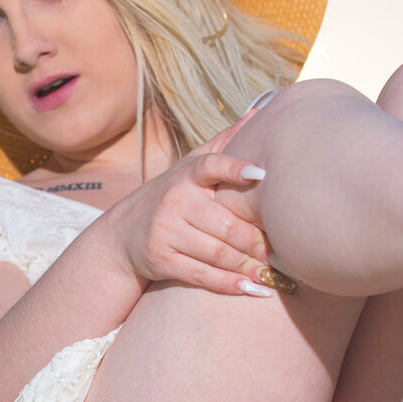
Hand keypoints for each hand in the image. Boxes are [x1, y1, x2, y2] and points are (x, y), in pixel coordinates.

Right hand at [106, 113, 273, 294]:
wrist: (122, 236)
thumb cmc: (170, 198)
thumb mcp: (188, 168)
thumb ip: (222, 145)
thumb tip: (258, 112)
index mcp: (186, 176)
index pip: (210, 165)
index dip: (234, 169)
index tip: (260, 175)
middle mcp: (175, 201)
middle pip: (226, 225)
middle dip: (257, 243)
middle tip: (281, 253)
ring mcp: (166, 231)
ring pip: (218, 253)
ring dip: (249, 267)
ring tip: (274, 274)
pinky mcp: (161, 259)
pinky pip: (202, 275)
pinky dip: (230, 285)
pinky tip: (253, 289)